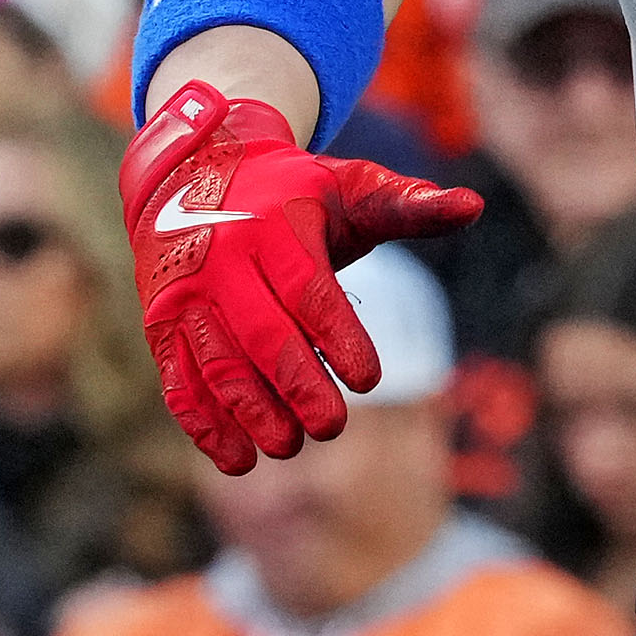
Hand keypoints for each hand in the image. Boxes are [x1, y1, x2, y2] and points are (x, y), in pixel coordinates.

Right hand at [123, 82, 481, 469]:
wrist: (192, 176)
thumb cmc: (295, 193)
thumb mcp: (351, 187)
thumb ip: (410, 206)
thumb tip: (474, 206)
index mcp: (273, 227)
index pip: (308, 290)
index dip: (338, 336)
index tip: (370, 381)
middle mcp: (219, 261)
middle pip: (261, 334)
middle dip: (296, 385)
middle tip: (331, 428)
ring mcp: (183, 295)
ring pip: (216, 361)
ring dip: (249, 410)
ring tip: (288, 448)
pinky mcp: (161, 324)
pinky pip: (178, 377)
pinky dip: (203, 421)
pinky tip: (235, 459)